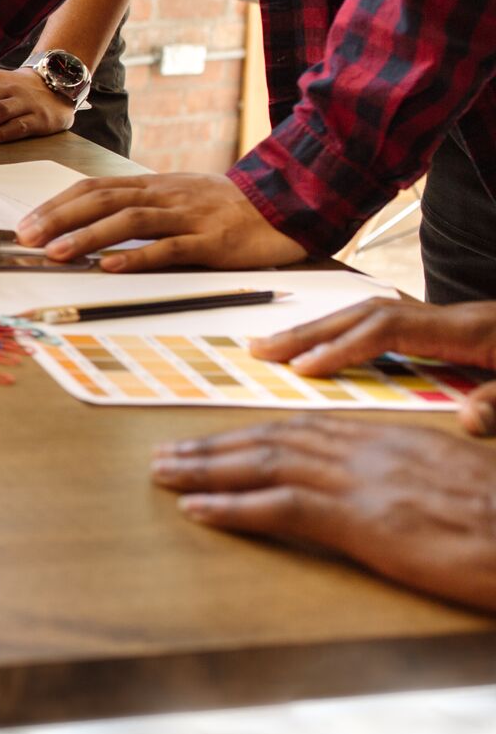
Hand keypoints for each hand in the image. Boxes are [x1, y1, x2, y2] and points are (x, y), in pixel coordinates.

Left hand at [18, 173, 307, 270]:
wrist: (293, 203)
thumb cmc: (230, 209)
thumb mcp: (181, 200)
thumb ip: (143, 209)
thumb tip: (93, 226)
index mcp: (155, 186)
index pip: (95, 188)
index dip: (58, 204)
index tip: (27, 223)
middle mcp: (167, 195)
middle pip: (103, 200)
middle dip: (60, 218)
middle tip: (26, 238)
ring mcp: (190, 216)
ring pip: (131, 221)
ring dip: (89, 237)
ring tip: (56, 253)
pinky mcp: (215, 241)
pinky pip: (172, 247)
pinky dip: (139, 257)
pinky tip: (112, 268)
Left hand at [153, 417, 495, 614]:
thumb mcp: (455, 485)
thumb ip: (414, 476)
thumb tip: (388, 488)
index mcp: (392, 441)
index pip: (305, 431)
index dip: (251, 435)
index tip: (212, 441)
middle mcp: (371, 451)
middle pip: (274, 441)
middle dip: (214, 447)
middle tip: (165, 455)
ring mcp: (365, 483)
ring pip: (265, 465)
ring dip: (206, 470)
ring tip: (163, 476)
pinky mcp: (366, 520)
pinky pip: (283, 508)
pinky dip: (233, 507)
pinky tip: (196, 510)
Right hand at [248, 299, 495, 434]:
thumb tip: (469, 419)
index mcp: (474, 331)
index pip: (390, 329)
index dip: (343, 347)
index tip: (303, 369)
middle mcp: (457, 318)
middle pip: (367, 314)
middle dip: (311, 331)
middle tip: (259, 350)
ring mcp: (456, 321)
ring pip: (373, 315)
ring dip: (322, 330)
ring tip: (276, 347)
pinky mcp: (460, 332)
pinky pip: (387, 326)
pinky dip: (348, 335)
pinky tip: (329, 351)